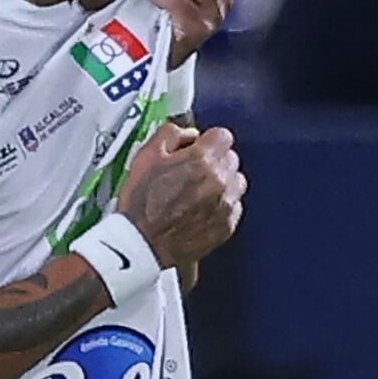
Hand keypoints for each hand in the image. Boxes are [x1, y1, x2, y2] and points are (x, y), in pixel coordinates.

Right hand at [118, 124, 245, 269]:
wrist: (143, 245)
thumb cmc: (141, 204)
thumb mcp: (146, 156)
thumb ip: (171, 135)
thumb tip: (188, 133)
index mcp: (202, 159)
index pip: (223, 136)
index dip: (208, 141)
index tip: (199, 148)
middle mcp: (220, 180)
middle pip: (231, 158)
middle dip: (214, 161)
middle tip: (193, 171)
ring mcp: (226, 204)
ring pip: (236, 182)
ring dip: (222, 182)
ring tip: (198, 192)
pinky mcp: (228, 225)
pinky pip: (234, 206)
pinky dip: (222, 205)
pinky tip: (201, 209)